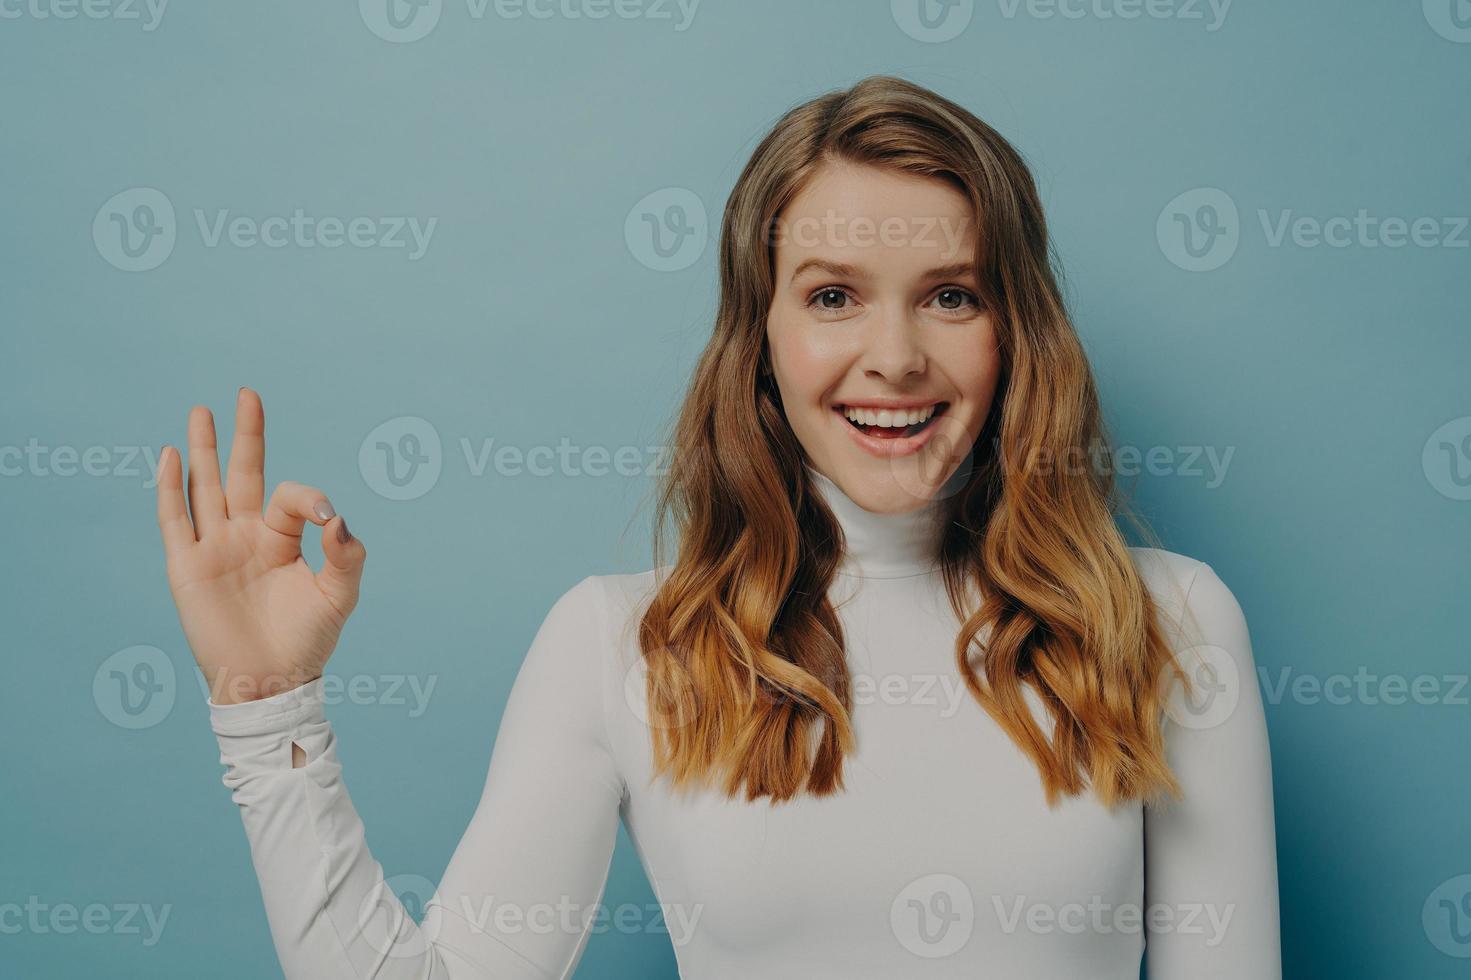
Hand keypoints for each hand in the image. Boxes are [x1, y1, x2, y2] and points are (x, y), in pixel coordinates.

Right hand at [155, 388, 365, 703]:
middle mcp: (247, 537)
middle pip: (244, 474)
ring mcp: (215, 549)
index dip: (310, 498)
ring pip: (206, 488)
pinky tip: (170, 456)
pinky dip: (171, 488)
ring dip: (204, 450)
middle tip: (247, 392)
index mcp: (282, 540)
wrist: (271, 682)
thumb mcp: (340, 596)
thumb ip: (347, 556)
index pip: (291, 498)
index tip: (326, 517)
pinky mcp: (187, 568)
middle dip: (246, 435)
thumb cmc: (308, 642)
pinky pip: (175, 521)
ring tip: (201, 411)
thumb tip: (338, 519)